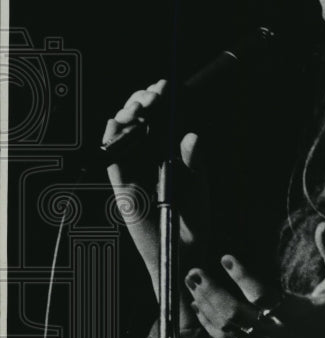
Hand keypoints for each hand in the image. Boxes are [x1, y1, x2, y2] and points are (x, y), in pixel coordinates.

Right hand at [104, 79, 209, 295]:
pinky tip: (119, 124)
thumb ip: (193, 161)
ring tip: (141, 107)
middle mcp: (151, 155)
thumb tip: (192, 135)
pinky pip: (112, 157)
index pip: (162, 116)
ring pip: (124, 131)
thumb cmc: (193, 218)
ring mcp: (135, 167)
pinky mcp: (122, 182)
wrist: (183, 251)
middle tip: (154, 96)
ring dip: (129, 112)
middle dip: (143, 100)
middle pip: (140, 118)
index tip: (165, 86)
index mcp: (171, 151)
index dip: (160, 97)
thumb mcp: (198, 185)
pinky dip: (113, 139)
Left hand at [185, 223, 324, 337]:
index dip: (241, 276)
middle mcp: (278, 331)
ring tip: (192, 284)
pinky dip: (212, 324)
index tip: (225, 257)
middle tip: (194, 271)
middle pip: (235, 314)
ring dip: (207, 306)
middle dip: (212, 293)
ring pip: (229, 328)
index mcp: (296, 313)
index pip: (262, 294)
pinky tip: (199, 309)